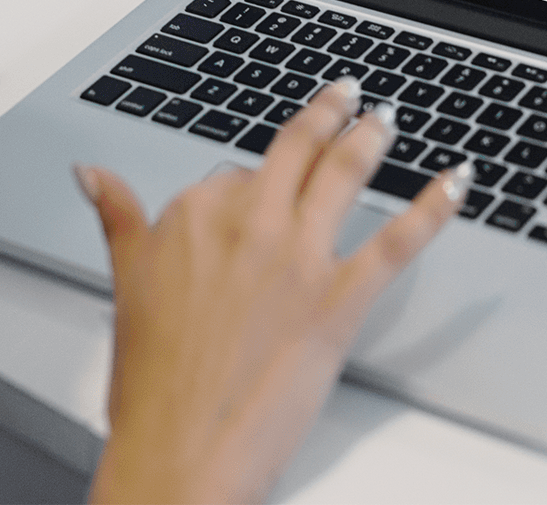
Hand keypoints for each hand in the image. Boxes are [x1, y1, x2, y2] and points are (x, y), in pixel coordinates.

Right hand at [81, 79, 470, 502]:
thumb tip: (91, 173)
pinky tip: (455, 181)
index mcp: (191, 214)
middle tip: (347, 95)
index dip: (250, 183)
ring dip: (370, 138)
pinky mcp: (338, 299)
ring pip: (343, 173)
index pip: (234, 174)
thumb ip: (117, 218)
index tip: (260, 180)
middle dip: (328, 114)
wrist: (179, 452)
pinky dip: (433, 205)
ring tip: (384, 120)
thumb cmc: (150, 385)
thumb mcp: (123, 285)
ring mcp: (296, 257)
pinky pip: (398, 239)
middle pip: (296, 150)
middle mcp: (247, 222)